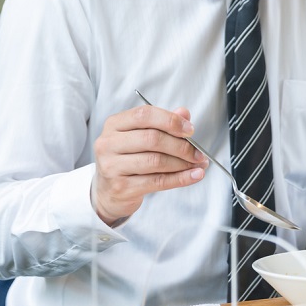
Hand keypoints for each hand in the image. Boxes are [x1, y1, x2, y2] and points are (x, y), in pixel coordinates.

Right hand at [91, 103, 206, 225]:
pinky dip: (181, 178)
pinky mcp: (121, 188)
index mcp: (114, 124)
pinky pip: (157, 181)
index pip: (144, 115)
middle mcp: (109, 143)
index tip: (190, 130)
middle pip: (152, 139)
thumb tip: (184, 113)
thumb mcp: (141, 137)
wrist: (107, 192)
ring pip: (156, 161)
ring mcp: (112, 166)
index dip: (171, 121)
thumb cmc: (129, 159)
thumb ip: (163, 124)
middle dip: (181, 145)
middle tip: (198, 152)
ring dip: (183, 163)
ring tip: (198, 164)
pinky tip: (195, 176)